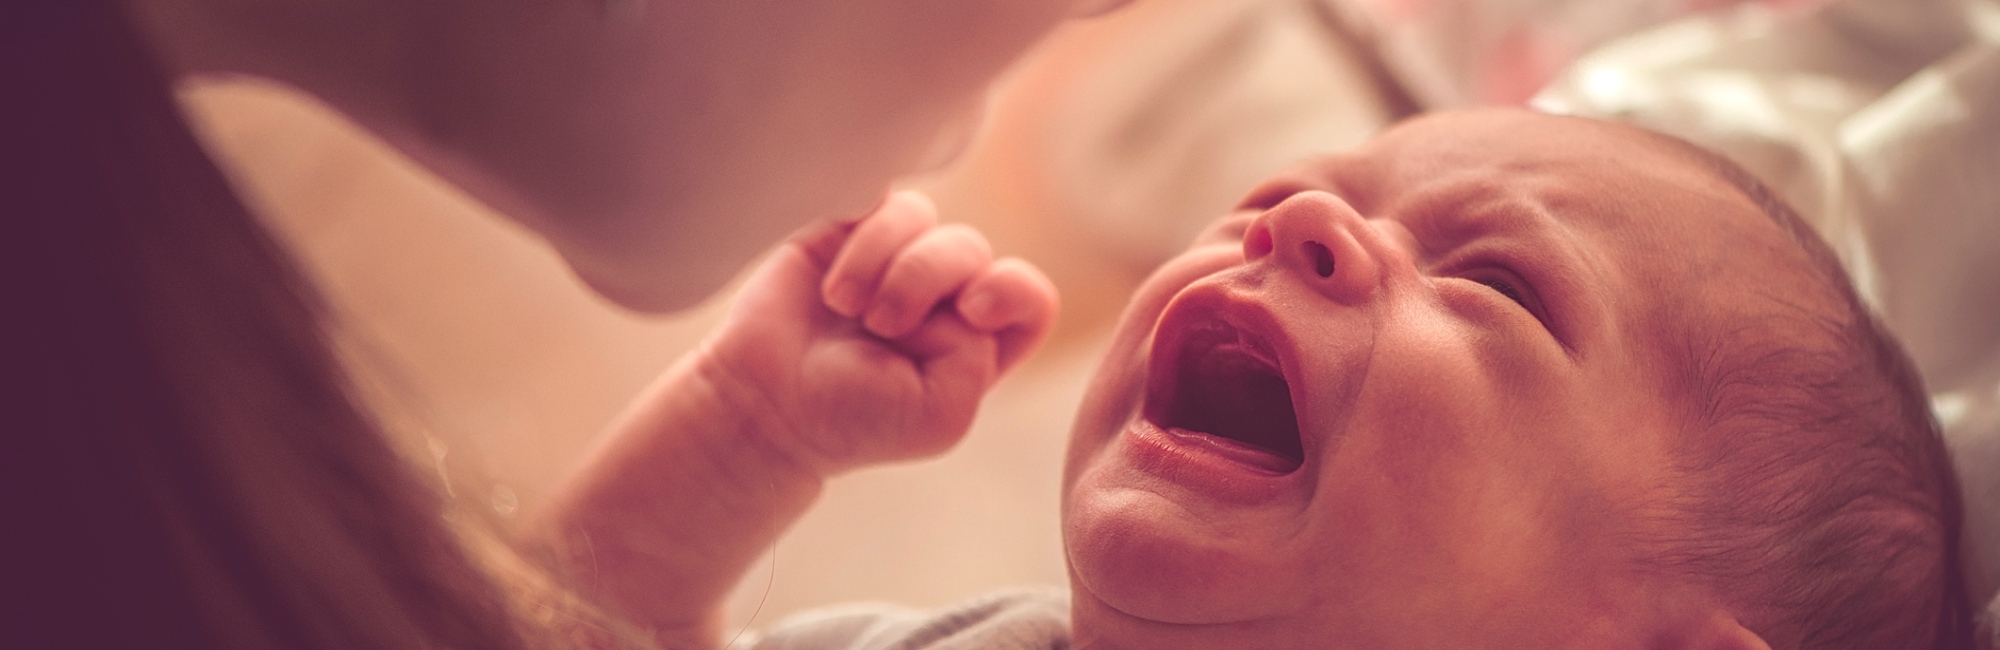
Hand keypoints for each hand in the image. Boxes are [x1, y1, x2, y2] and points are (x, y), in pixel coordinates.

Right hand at [693, 191, 1058, 474]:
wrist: (765, 402)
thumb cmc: (853, 418)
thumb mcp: (941, 415)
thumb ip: (979, 358)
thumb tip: (963, 292)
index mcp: (977, 343)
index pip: (1028, 296)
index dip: (1011, 289)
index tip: (971, 310)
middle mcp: (944, 295)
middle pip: (972, 251)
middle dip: (925, 279)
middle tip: (881, 325)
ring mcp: (897, 257)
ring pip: (923, 219)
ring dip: (883, 262)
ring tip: (845, 306)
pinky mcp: (851, 228)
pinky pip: (879, 200)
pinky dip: (861, 237)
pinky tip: (832, 281)